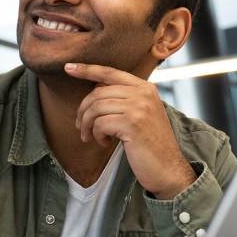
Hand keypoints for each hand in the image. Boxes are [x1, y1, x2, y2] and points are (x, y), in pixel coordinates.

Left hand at [67, 62, 195, 198]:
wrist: (168, 169)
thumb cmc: (150, 144)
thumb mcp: (141, 114)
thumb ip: (124, 99)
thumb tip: (95, 88)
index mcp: (145, 88)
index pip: (110, 72)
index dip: (87, 69)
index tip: (68, 67)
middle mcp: (143, 93)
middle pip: (98, 92)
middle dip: (83, 110)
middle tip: (80, 126)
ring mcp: (139, 107)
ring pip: (96, 108)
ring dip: (87, 125)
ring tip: (90, 137)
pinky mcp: (132, 123)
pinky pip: (100, 123)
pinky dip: (97, 134)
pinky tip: (105, 142)